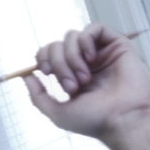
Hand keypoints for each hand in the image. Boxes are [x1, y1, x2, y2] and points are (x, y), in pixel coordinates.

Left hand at [24, 23, 149, 149]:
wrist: (123, 121)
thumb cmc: (95, 121)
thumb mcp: (57, 113)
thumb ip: (37, 96)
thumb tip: (26, 76)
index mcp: (73, 76)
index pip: (50, 54)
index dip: (44, 58)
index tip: (47, 73)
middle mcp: (87, 63)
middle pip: (58, 44)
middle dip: (59, 63)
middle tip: (72, 86)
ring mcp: (102, 54)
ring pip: (73, 36)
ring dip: (72, 56)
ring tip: (85, 78)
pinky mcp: (118, 45)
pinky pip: (95, 28)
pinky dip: (86, 40)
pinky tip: (91, 58)